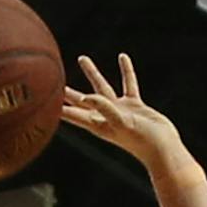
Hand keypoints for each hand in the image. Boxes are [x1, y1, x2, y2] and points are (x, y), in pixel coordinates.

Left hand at [60, 53, 189, 176]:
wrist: (163, 149)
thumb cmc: (141, 141)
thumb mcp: (120, 123)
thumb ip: (104, 109)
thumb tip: (85, 97)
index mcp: (98, 124)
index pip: (74, 114)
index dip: (59, 108)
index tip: (42, 101)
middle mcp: (106, 117)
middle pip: (82, 101)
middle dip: (68, 92)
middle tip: (54, 81)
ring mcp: (120, 111)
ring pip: (102, 87)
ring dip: (92, 73)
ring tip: (82, 58)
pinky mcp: (134, 106)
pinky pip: (128, 84)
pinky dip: (125, 71)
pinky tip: (123, 57)